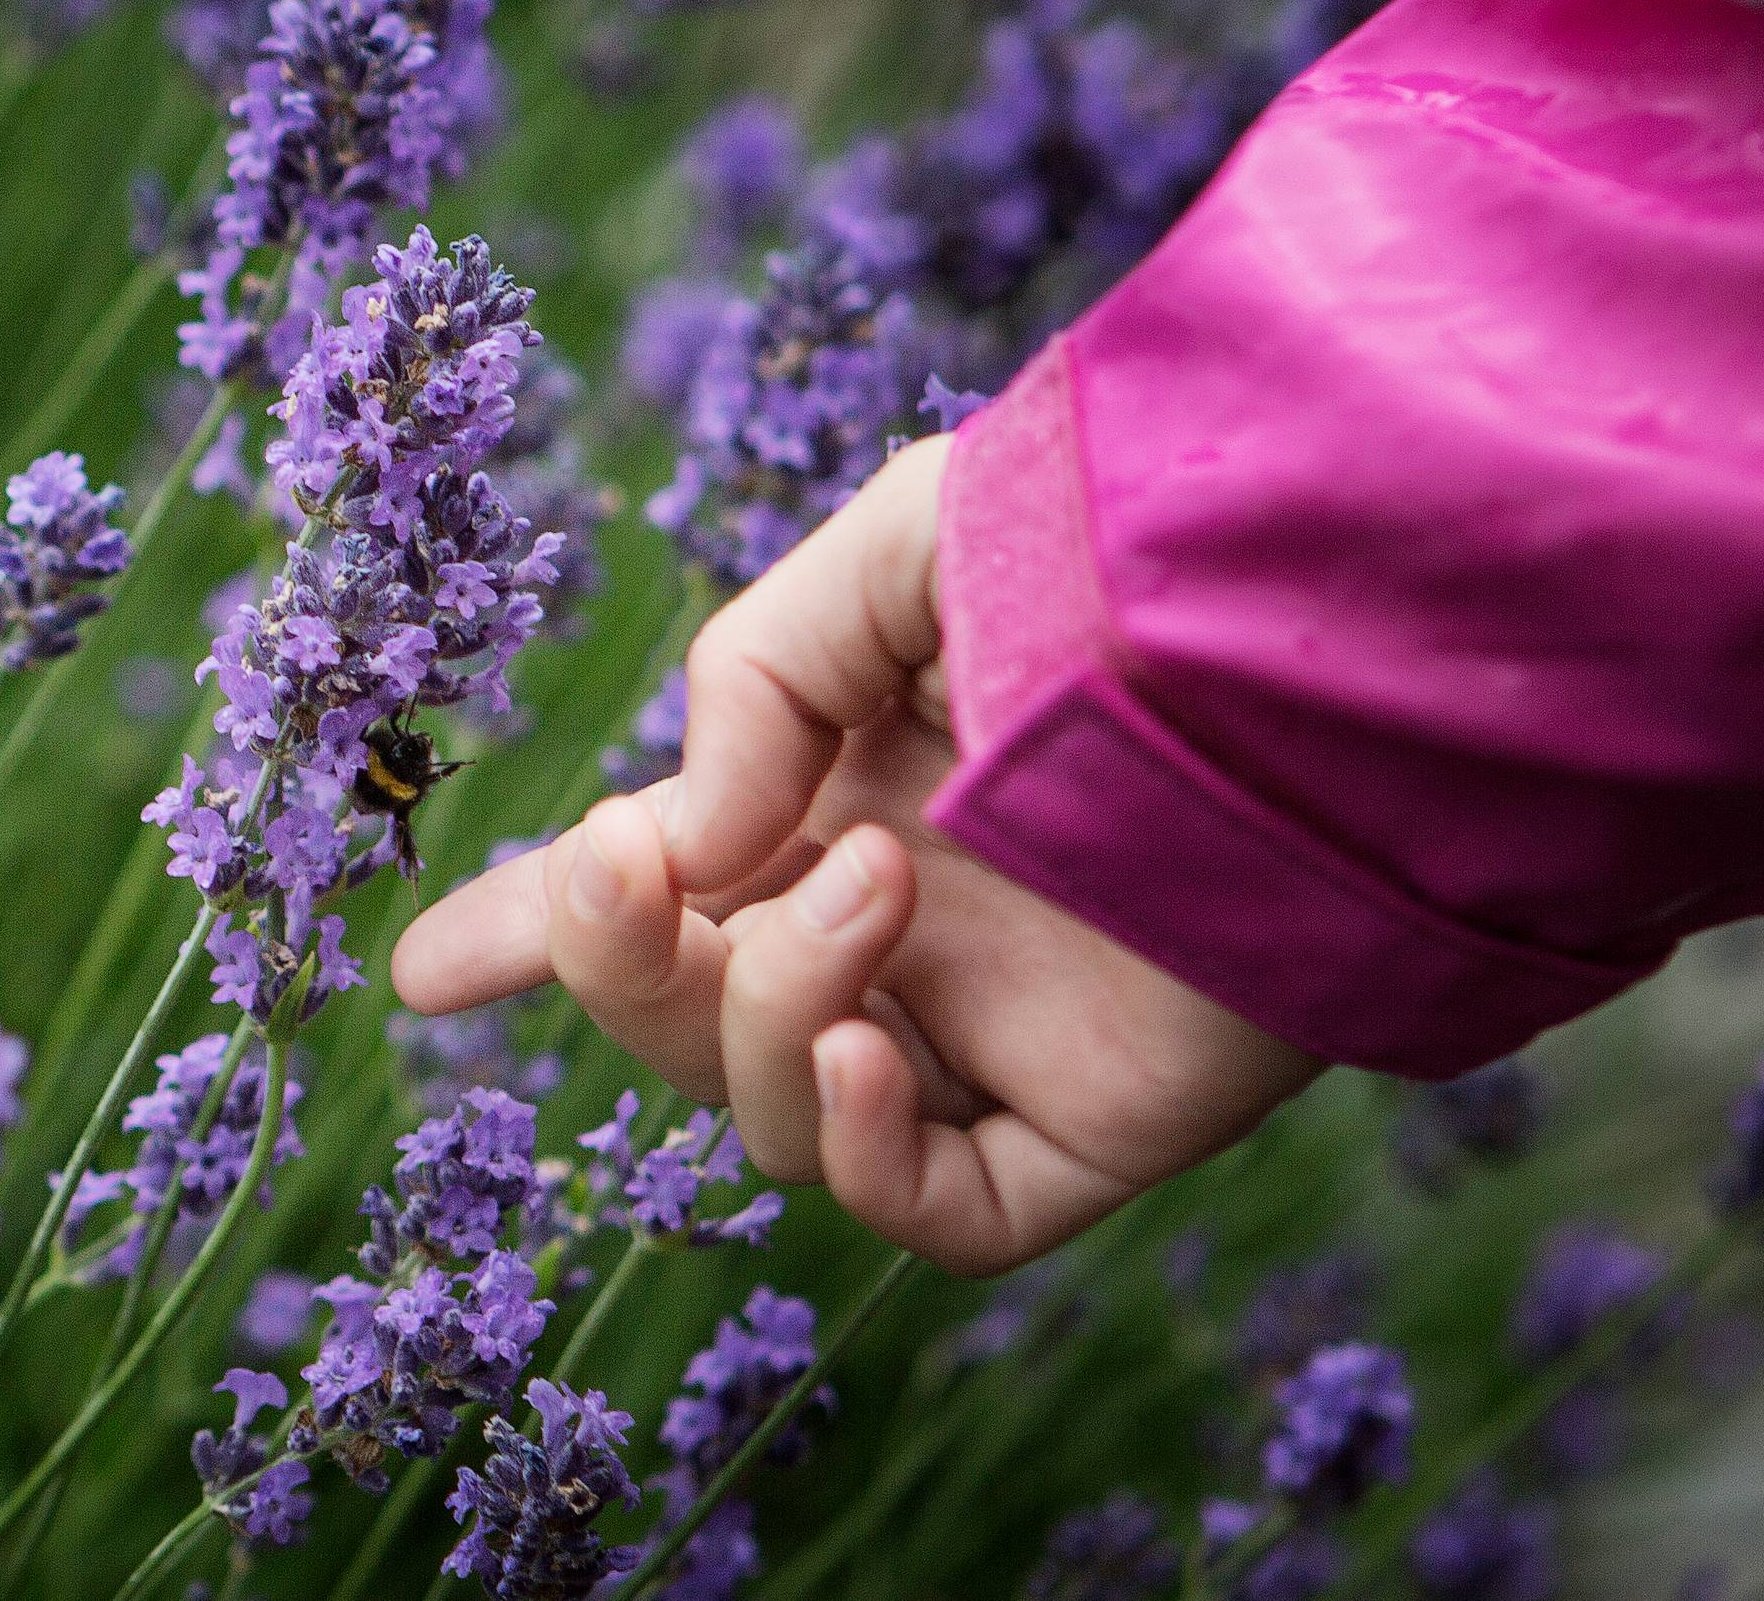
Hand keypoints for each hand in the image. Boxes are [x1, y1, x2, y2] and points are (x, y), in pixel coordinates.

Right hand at [392, 435, 1324, 1274]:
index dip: (539, 939)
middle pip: (688, 1021)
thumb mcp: (895, 550)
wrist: (1336, 629)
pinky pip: (934, 1213)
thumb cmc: (1122, 551)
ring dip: (770, 1007)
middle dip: (616, 962)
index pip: (664, 897)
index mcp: (839, 791)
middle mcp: (902, 926)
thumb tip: (680, 846)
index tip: (427, 976)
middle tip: (631, 868)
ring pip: (786, 1112)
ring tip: (876, 876)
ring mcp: (991, 1031)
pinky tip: (879, 1049)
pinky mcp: (1091, 1123)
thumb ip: (750, 682)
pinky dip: (864, 1155)